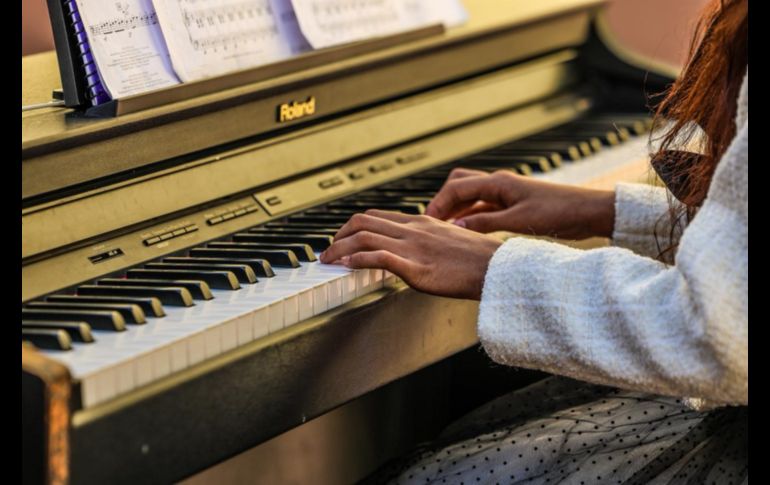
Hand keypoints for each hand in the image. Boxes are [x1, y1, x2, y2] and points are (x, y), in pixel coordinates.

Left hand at [318, 210, 502, 299]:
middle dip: (339, 236)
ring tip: (328, 261)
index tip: (343, 239)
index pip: (378, 216)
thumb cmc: (481, 261)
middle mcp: (414, 230)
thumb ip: (431, 242)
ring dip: (340, 249)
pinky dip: (355, 260)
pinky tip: (345, 266)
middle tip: (328, 251)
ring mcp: (414, 247)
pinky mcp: (416, 268)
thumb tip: (418, 252)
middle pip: (363, 221)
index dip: (354, 226)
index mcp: (422, 222)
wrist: (499, 269)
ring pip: (364, 237)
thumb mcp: (452, 242)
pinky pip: (378, 257)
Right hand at [426, 168, 615, 238]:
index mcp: (498, 183)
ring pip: (471, 197)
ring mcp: (506, 194)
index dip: (438, 204)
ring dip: (456, 209)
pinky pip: (483, 207)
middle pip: (459, 185)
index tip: (425, 222)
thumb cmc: (559, 213)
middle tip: (431, 223)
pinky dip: (471, 216)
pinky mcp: (513, 205)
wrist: (588, 212)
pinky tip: (466, 231)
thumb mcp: (519, 220)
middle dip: (443, 201)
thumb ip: (486, 222)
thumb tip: (456, 226)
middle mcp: (499, 184)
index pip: (456, 188)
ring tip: (443, 229)